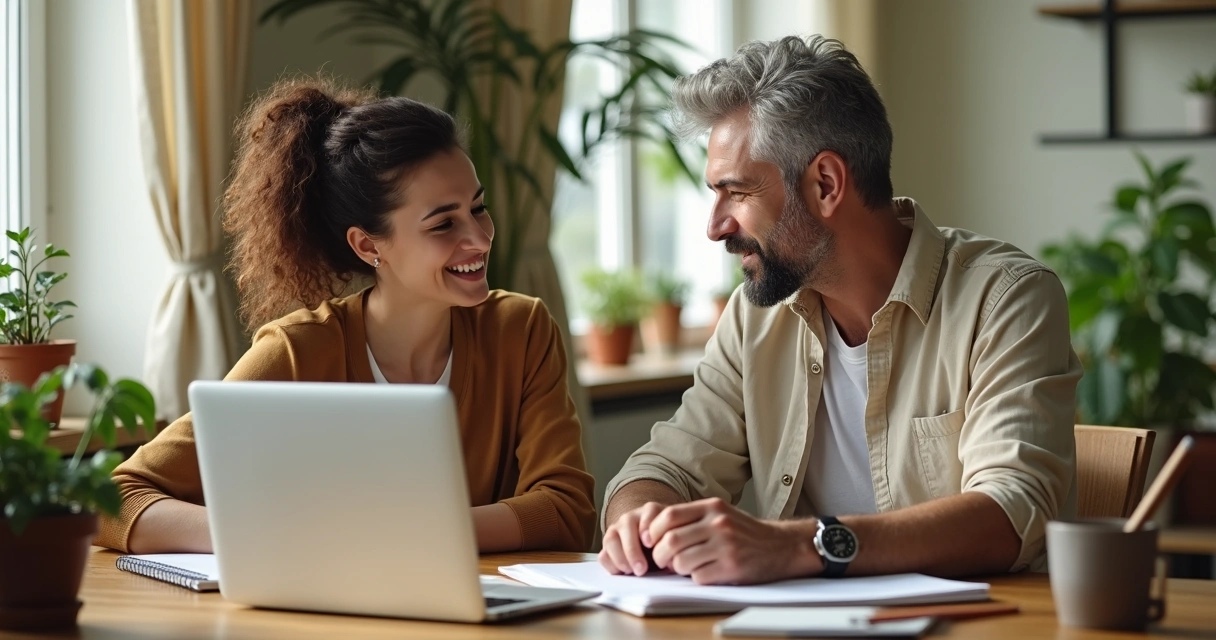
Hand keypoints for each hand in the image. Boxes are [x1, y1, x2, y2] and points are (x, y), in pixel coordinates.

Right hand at [599, 501, 665, 575]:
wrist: (656, 549)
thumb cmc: (667, 544)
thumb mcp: (673, 541)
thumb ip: (672, 544)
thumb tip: (669, 559)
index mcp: (652, 511)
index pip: (649, 512)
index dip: (648, 529)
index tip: (651, 545)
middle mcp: (631, 517)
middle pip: (626, 525)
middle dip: (632, 550)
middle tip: (641, 569)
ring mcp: (616, 530)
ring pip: (610, 539)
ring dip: (620, 558)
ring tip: (631, 572)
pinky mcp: (608, 547)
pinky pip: (603, 555)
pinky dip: (611, 566)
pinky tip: (623, 573)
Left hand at [647, 498, 819, 584]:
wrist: (781, 546)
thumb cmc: (745, 532)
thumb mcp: (720, 514)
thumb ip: (692, 518)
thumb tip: (654, 531)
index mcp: (712, 506)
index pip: (668, 515)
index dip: (653, 530)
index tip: (649, 541)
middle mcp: (718, 523)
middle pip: (670, 540)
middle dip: (659, 554)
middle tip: (661, 560)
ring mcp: (726, 545)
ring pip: (681, 561)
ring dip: (676, 568)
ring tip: (684, 566)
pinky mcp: (732, 567)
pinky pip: (698, 576)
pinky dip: (695, 577)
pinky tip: (705, 572)